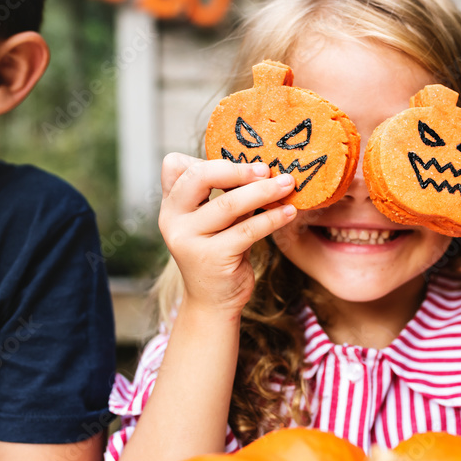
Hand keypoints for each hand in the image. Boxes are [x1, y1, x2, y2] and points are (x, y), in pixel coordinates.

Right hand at [158, 153, 296, 312]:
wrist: (213, 301)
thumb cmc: (219, 253)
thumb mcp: (214, 221)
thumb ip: (223, 195)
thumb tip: (261, 166)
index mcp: (171, 205)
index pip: (175, 165)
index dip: (207, 159)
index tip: (242, 163)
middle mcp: (172, 220)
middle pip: (200, 177)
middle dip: (237, 169)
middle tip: (268, 168)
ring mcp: (188, 240)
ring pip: (228, 204)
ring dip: (263, 191)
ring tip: (287, 184)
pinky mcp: (212, 258)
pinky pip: (247, 230)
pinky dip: (272, 218)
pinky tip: (289, 212)